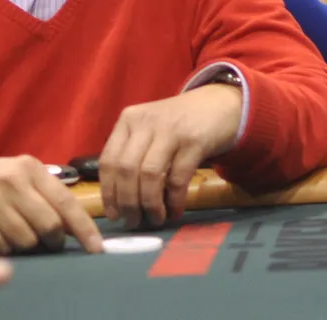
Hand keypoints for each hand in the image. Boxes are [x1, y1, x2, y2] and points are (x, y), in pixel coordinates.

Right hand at [0, 155, 102, 254]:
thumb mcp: (19, 174)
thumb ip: (47, 195)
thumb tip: (75, 228)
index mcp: (28, 168)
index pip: (65, 202)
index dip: (84, 228)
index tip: (96, 248)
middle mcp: (10, 182)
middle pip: (49, 226)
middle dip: (53, 240)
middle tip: (49, 242)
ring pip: (26, 240)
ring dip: (27, 244)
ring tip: (16, 232)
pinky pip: (2, 248)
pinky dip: (5, 248)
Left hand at [99, 84, 241, 227]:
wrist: (218, 103)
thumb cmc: (178, 123)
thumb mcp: (149, 129)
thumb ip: (133, 154)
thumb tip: (120, 201)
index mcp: (128, 120)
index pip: (108, 160)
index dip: (108, 192)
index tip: (114, 215)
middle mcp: (145, 122)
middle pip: (126, 169)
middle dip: (127, 202)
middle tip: (134, 222)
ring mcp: (170, 130)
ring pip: (149, 174)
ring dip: (150, 204)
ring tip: (155, 219)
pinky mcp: (194, 141)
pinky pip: (178, 177)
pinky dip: (174, 200)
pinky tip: (175, 211)